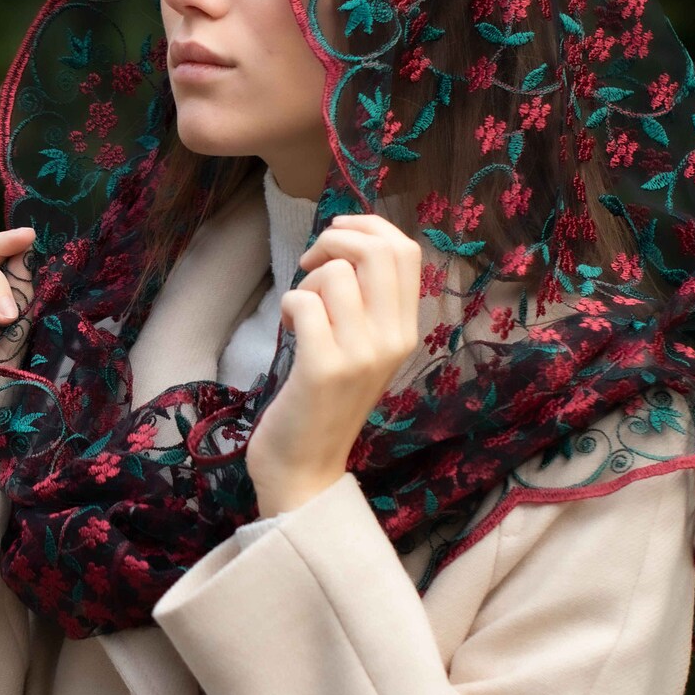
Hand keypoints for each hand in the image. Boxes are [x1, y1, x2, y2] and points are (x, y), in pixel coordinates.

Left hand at [245, 214, 421, 516]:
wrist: (306, 468)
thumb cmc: (325, 400)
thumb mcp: (362, 347)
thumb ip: (367, 301)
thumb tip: (351, 239)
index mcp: (407, 331)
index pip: (407, 250)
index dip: (369, 226)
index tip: (337, 234)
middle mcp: (393, 340)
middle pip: (379, 250)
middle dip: (335, 239)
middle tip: (311, 263)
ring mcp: (361, 355)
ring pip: (334, 274)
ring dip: (305, 283)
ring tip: (301, 314)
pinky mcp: (324, 368)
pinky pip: (303, 303)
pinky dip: (287, 306)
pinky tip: (289, 330)